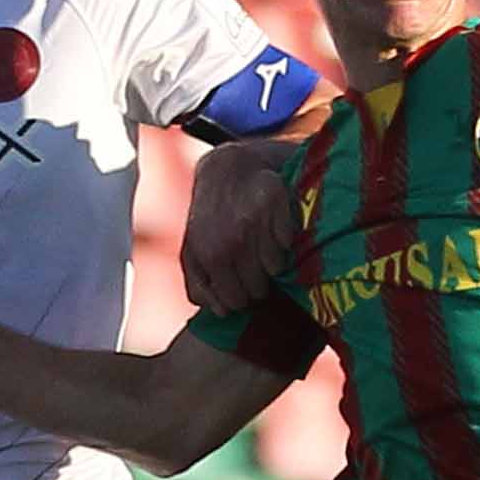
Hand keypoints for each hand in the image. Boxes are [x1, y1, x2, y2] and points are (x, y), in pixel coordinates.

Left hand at [180, 140, 300, 313]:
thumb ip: (198, 286)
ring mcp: (254, 224)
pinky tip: (273, 230)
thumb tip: (220, 312)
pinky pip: (288, 243)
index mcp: (208, 256)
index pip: (234, 303)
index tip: (240, 285)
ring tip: (262, 247)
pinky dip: (284, 241)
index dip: (239, 298)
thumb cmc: (208, 217)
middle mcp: (230, 241)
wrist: (227, 168)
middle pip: (257, 290)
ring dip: (271, 263)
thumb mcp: (191, 251)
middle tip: (253, 267)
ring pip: (275, 269)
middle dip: (257, 284)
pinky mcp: (276, 206)